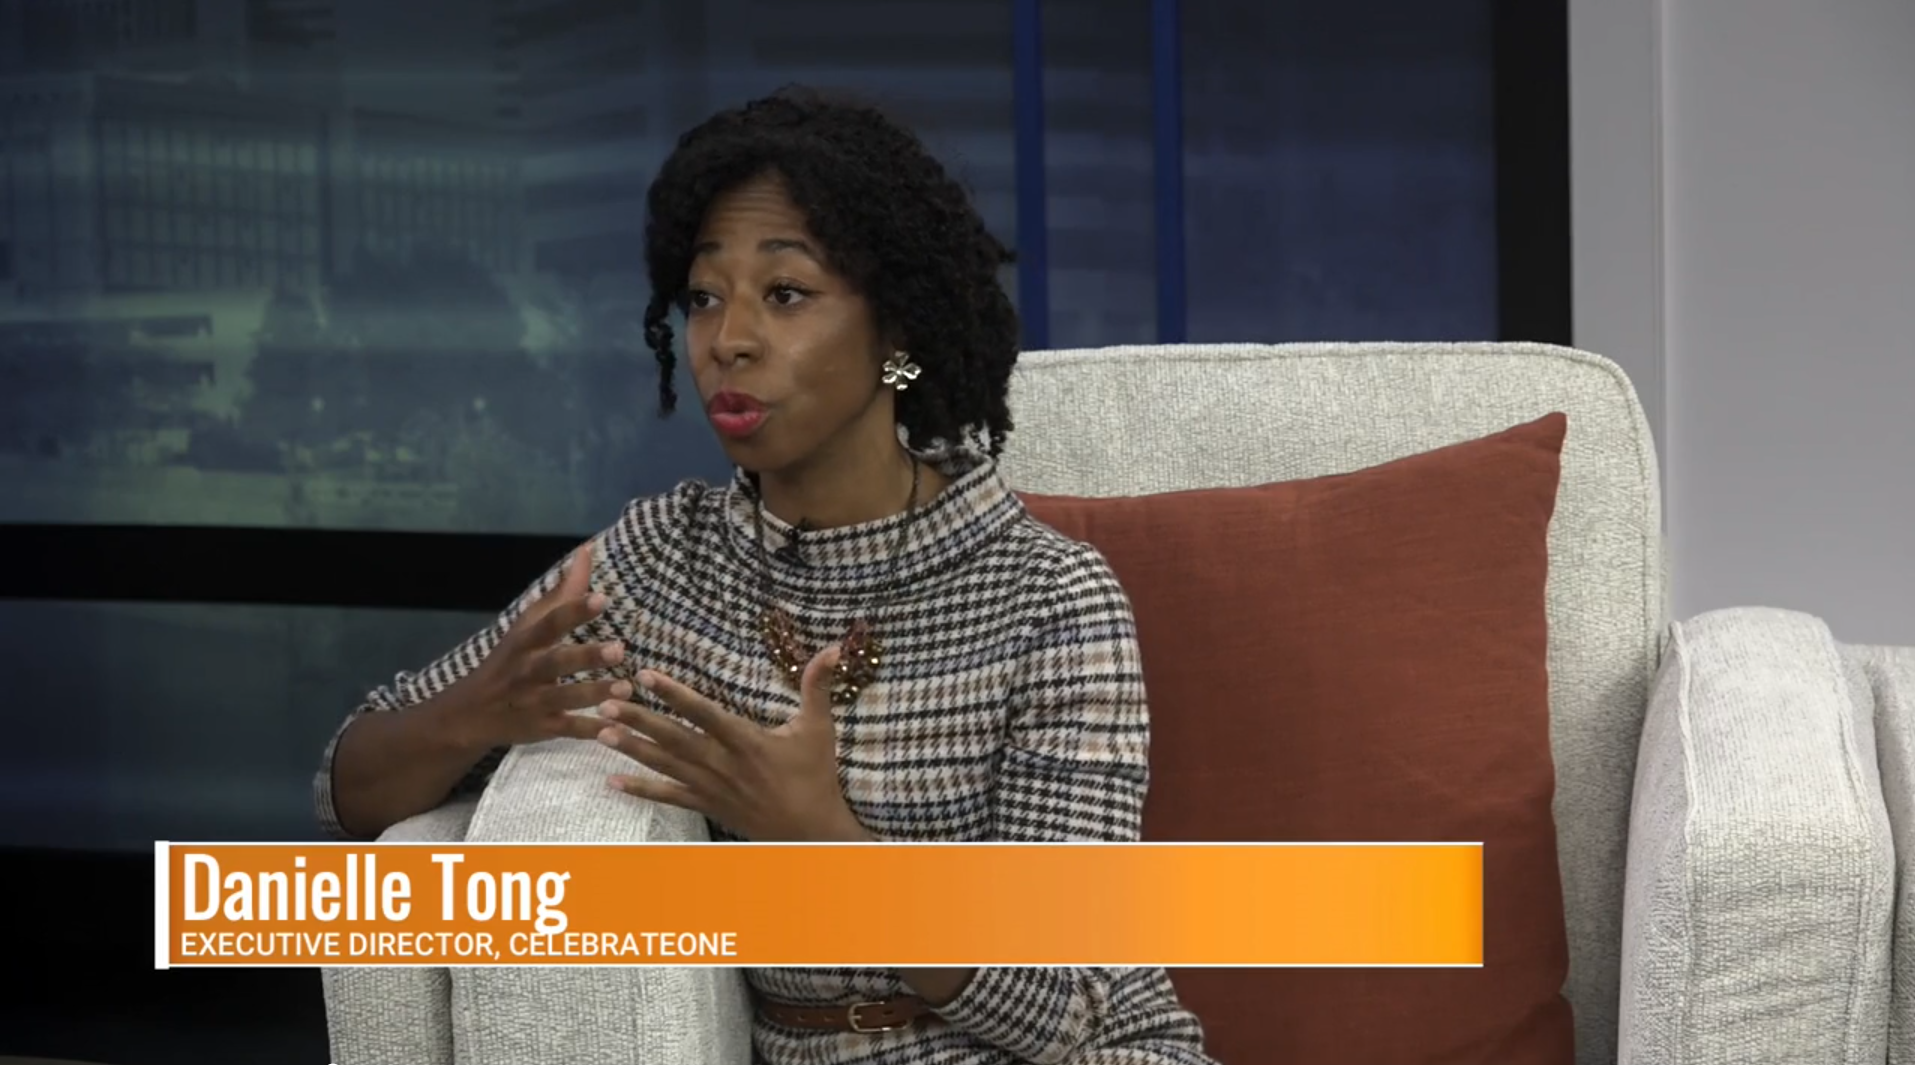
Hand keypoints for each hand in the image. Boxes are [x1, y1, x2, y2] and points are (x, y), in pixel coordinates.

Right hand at [443, 540, 631, 750]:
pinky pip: (568, 730)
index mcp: (526, 641)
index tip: (603, 598)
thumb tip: (587, 551)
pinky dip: (590, 731)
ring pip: (565, 698)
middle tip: (619, 649)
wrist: (470, 713)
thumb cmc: (510, 660)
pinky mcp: (542, 728)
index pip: (550, 622)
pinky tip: (616, 729)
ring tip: (626, 689)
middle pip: (556, 662)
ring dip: (595, 694)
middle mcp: (528, 670)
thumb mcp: (529, 625)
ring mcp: (534, 701)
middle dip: (586, 656)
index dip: (575, 610)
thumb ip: (562, 592)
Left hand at [594, 645, 865, 841]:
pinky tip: (613, 780)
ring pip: (665, 765)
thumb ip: (818, 686)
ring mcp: (712, 788)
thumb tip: (834, 647)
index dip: (673, 693)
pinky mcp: (708, 806)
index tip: (644, 675)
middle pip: (673, 738)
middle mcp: (722, 764)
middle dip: (638, 719)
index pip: (703, 712)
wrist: (812, 832)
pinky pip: (669, 796)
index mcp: (746, 740)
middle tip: (604, 702)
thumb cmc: (816, 777)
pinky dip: (640, 789)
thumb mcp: (820, 728)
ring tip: (600, 732)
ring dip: (632, 749)